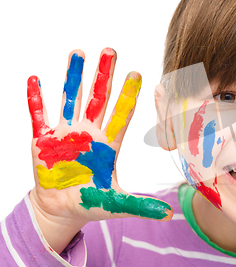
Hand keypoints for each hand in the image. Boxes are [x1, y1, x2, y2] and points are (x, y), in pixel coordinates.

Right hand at [28, 48, 172, 241]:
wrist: (62, 208)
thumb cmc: (91, 202)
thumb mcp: (116, 205)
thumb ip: (140, 206)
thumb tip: (168, 215)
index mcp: (108, 144)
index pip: (121, 114)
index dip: (128, 96)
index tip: (137, 74)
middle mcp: (89, 132)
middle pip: (98, 98)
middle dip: (104, 76)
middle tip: (111, 51)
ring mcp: (66, 133)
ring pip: (70, 99)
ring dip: (73, 77)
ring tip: (78, 53)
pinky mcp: (43, 140)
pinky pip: (38, 115)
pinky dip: (36, 99)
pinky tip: (35, 79)